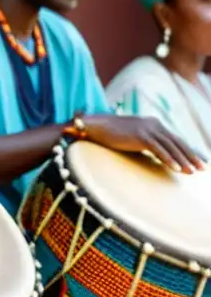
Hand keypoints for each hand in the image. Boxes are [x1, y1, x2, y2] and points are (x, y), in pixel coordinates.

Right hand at [84, 115, 205, 173]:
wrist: (97, 126)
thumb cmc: (112, 133)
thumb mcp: (133, 135)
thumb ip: (146, 140)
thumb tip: (155, 152)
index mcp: (154, 124)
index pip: (176, 139)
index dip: (189, 150)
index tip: (200, 160)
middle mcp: (155, 125)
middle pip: (178, 142)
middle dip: (191, 156)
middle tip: (203, 168)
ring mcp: (148, 129)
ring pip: (171, 147)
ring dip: (183, 161)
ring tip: (191, 172)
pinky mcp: (141, 136)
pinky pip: (159, 150)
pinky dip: (169, 160)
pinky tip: (176, 169)